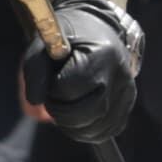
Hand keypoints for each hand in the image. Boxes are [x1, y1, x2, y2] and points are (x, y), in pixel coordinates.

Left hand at [26, 0, 139, 143]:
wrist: (98, 29)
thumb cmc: (68, 37)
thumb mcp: (45, 42)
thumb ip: (34, 69)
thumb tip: (35, 101)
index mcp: (100, 55)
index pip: (69, 89)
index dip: (52, 90)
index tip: (52, 79)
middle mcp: (120, 76)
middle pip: (86, 114)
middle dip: (60, 112)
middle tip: (55, 97)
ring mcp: (127, 93)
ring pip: (95, 128)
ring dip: (71, 124)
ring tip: (65, 104)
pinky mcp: (127, 105)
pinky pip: (106, 131)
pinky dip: (86, 130)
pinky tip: (78, 115)